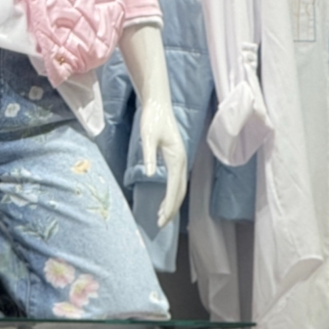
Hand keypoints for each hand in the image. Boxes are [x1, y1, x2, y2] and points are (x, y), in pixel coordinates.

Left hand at [120, 21, 187, 230]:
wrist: (158, 104)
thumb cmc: (152, 119)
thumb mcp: (147, 137)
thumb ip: (148, 156)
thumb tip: (149, 174)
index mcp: (176, 158)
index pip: (174, 189)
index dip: (168, 206)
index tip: (161, 220)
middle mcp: (181, 160)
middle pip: (179, 192)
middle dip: (171, 210)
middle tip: (160, 224)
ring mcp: (180, 159)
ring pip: (179, 188)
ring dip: (172, 204)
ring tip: (161, 218)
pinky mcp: (175, 158)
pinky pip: (176, 182)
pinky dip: (171, 195)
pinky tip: (162, 202)